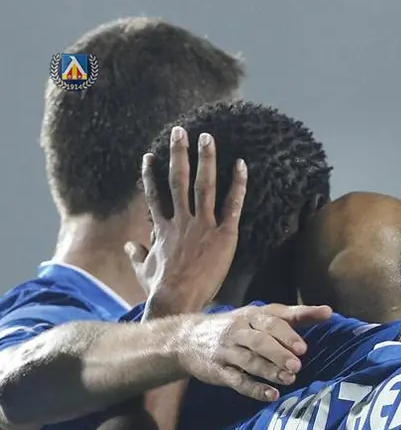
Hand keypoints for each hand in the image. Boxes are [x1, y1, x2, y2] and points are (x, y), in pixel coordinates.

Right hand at [130, 126, 247, 315]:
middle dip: (178, 154)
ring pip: (203, 185)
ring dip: (205, 159)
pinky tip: (241, 165)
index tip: (149, 156)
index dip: (151, 175)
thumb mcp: (144, 271)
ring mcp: (202, 226)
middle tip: (180, 131)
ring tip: (206, 136)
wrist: (177, 298)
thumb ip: (137, 256)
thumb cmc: (160, 289)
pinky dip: (237, 184)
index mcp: (162, 229)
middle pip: (177, 180)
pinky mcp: (223, 235)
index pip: (155, 195)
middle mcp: (181, 221)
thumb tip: (129, 247)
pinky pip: (232, 205)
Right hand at [176, 303, 332, 400]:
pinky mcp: (219, 371)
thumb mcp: (261, 316)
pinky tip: (272, 395)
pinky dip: (255, 388)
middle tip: (298, 363)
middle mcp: (238, 331)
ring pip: (249, 360)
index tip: (303, 346)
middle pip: (259, 340)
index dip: (288, 333)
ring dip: (270, 370)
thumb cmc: (238, 327)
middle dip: (279, 352)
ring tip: (289, 378)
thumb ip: (294, 315)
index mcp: (252, 315)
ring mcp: (227, 351)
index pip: (272, 320)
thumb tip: (329, 311)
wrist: (186, 338)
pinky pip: (237, 380)